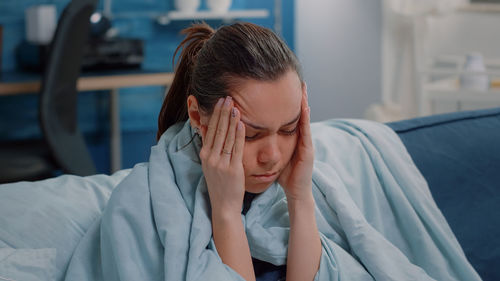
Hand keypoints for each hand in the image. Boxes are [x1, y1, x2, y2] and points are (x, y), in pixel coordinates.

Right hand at [199, 96, 245, 215]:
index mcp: (205, 155)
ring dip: (230, 120)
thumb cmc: (220, 185)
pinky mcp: (232, 169)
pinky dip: (238, 135)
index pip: (210, 130)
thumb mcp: (211, 165)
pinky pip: (236, 148)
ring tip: (234, 105)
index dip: (215, 115)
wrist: (224, 206)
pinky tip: (240, 123)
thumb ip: (210, 147)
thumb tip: (206, 128)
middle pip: (217, 130)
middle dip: (222, 113)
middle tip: (227, 97)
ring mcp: (221, 163)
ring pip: (226, 137)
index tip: (220, 101)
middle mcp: (210, 158)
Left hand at [278, 85, 313, 201]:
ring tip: (304, 90)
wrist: (296, 192)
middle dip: (302, 99)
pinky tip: (305, 108)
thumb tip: (257, 137)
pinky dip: (306, 119)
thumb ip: (271, 146)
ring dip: (305, 104)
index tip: (287, 88)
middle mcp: (302, 140)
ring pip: (305, 120)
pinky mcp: (308, 151)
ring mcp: (307, 144)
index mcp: (294, 140)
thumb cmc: (286, 176)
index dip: (292, 104)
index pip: (293, 118)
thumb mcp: (277, 157)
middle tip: (300, 82)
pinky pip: (306, 132)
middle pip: (302, 115)